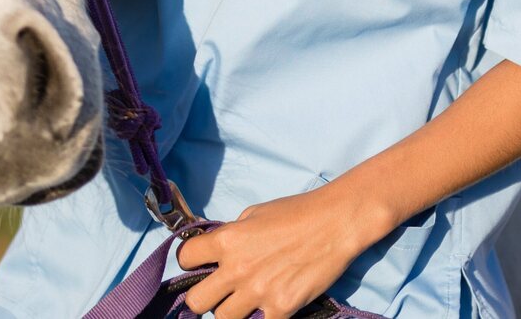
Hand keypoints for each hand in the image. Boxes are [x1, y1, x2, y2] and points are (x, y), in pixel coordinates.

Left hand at [176, 184, 378, 318]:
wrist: (335, 223)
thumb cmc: (296, 212)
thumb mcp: (254, 214)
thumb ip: (231, 235)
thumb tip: (217, 252)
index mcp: (227, 240)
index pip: (185, 257)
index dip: (189, 260)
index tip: (199, 263)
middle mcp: (237, 268)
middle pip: (195, 301)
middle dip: (203, 296)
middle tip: (218, 291)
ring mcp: (258, 292)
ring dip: (230, 311)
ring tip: (245, 301)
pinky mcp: (281, 308)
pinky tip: (268, 309)